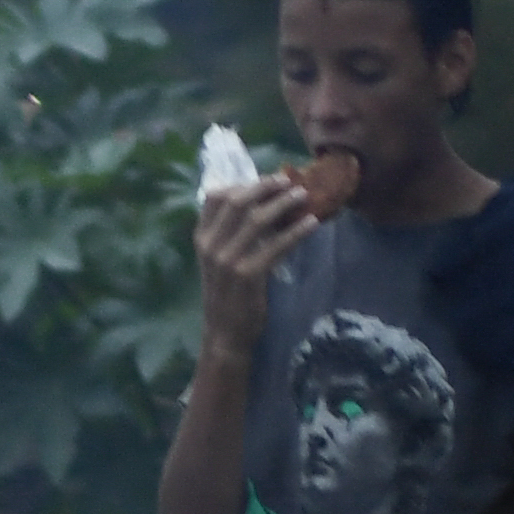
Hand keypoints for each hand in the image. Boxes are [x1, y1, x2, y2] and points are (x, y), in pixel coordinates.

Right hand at [192, 173, 319, 360]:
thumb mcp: (218, 260)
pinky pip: (276, 245)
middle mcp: (210, 246)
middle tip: (287, 180)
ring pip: (257, 219)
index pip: (215, 197)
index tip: (265, 182)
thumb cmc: (226, 295)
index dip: (243, 183)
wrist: (225, 333)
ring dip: (283, 203)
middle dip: (265, 186)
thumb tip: (261, 204)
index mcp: (201, 238)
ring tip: (303, 196)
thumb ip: (229, 234)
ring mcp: (227, 260)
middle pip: (237, 201)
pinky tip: (311, 224)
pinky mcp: (248, 275)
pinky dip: (296, 232)